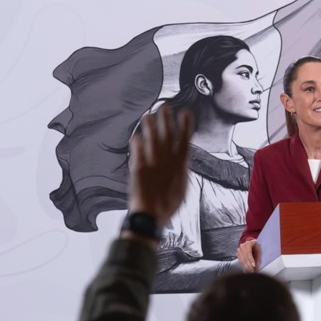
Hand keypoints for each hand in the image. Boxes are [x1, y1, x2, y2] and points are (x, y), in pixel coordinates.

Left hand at [128, 106, 192, 225]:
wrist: (151, 214)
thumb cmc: (169, 204)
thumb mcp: (182, 187)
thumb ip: (182, 170)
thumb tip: (183, 160)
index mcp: (180, 164)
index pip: (185, 139)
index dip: (185, 125)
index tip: (185, 112)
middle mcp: (167, 160)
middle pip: (167, 134)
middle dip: (166, 119)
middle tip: (164, 106)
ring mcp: (152, 162)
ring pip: (151, 138)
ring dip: (150, 125)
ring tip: (148, 115)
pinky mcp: (138, 166)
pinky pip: (137, 149)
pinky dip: (136, 141)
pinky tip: (135, 134)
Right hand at [237, 239, 260, 271]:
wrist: (249, 241)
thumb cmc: (255, 245)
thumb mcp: (259, 248)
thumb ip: (258, 255)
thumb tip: (258, 264)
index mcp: (248, 243)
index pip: (248, 252)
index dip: (251, 260)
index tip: (254, 265)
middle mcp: (242, 246)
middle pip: (244, 257)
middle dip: (249, 265)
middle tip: (253, 271)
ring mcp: (239, 250)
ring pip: (242, 260)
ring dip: (246, 267)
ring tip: (250, 272)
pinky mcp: (238, 254)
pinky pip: (240, 261)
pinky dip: (244, 266)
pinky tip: (246, 270)